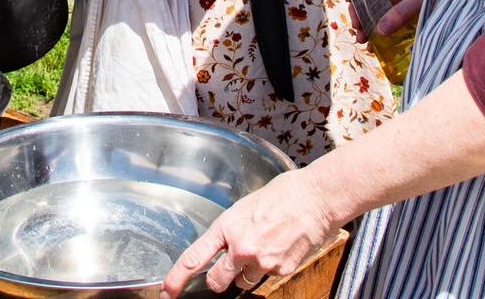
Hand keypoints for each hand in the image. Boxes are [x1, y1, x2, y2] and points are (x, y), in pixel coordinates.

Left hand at [161, 168, 340, 298]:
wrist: (316, 198)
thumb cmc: (283, 195)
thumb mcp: (244, 206)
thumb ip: (231, 230)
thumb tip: (224, 246)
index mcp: (227, 227)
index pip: (194, 258)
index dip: (177, 278)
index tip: (168, 291)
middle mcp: (241, 248)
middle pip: (218, 281)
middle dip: (219, 279)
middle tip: (228, 267)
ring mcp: (262, 262)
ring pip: (244, 281)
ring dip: (247, 271)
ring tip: (264, 246)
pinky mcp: (281, 270)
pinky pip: (266, 278)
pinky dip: (270, 268)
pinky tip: (279, 247)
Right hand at [349, 0, 426, 41]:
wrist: (461, 3)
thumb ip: (403, 11)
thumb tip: (380, 29)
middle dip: (356, 11)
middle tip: (357, 27)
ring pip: (368, 9)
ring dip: (362, 24)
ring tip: (362, 40)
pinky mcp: (395, 14)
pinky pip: (379, 22)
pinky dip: (374, 33)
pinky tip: (372, 46)